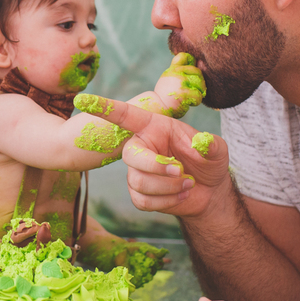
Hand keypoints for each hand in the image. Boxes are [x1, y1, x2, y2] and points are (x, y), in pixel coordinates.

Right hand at [76, 92, 230, 217]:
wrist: (209, 191)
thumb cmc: (208, 161)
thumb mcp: (217, 149)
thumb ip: (211, 144)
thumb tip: (201, 143)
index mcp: (153, 127)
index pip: (125, 115)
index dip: (104, 107)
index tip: (82, 99)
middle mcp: (141, 146)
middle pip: (131, 156)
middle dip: (156, 166)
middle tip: (181, 171)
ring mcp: (136, 171)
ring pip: (140, 181)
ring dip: (169, 186)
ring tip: (188, 183)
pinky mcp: (139, 194)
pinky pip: (143, 201)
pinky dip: (167, 201)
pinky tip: (181, 195)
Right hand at [151, 53, 205, 117]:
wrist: (158, 108)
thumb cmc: (165, 95)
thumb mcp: (168, 77)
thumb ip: (177, 68)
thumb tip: (190, 58)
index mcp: (172, 68)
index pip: (185, 57)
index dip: (191, 63)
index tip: (189, 74)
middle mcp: (176, 72)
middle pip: (198, 72)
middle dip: (199, 82)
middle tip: (192, 90)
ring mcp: (181, 82)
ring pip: (201, 84)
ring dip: (198, 92)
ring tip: (189, 96)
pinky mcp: (185, 93)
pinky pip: (199, 96)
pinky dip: (196, 101)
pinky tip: (188, 103)